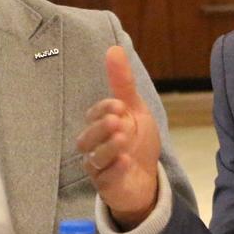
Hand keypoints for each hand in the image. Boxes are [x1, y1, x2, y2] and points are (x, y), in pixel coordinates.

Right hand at [75, 46, 162, 228]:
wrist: (147, 177)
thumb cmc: (137, 141)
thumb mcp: (135, 109)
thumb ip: (122, 83)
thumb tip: (114, 48)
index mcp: (99, 125)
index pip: (93, 115)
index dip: (104, 109)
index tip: (120, 105)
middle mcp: (94, 146)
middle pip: (86, 139)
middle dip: (100, 128)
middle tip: (118, 121)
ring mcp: (99, 167)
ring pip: (94, 158)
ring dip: (107, 147)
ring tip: (123, 139)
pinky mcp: (107, 185)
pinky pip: (105, 179)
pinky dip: (114, 169)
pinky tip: (126, 161)